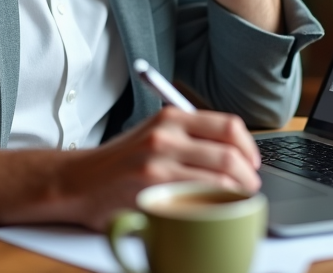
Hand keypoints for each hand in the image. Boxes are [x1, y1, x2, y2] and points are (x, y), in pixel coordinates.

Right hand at [53, 106, 261, 229]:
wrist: (79, 180)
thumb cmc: (124, 161)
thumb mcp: (157, 134)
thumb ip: (192, 137)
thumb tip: (238, 154)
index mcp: (172, 117)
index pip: (229, 126)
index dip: (250, 148)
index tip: (253, 164)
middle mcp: (166, 136)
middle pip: (229, 155)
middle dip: (248, 178)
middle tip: (250, 189)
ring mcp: (158, 164)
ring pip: (218, 181)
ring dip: (236, 197)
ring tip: (236, 203)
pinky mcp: (151, 191)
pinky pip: (197, 202)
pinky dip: (213, 210)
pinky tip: (213, 214)